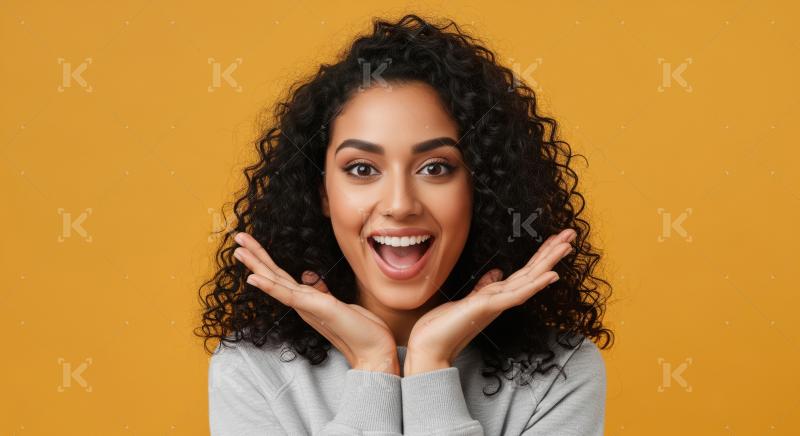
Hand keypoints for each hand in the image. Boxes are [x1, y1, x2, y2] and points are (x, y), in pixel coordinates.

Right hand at [232, 232, 399, 374]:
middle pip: (273, 275)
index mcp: (305, 299)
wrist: (372, 350)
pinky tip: (253, 278)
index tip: (251, 243)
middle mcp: (301, 302)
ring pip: (275, 282)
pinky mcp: (313, 308)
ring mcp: (305, 306)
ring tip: (238, 250)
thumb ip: (320, 290)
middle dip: (255, 255)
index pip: (281, 275)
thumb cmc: (359, 328)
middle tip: (237, 238)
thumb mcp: (337, 303)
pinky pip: (286, 295)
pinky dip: (269, 286)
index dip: (265, 259)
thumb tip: (308, 276)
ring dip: (255, 265)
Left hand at [404, 228, 577, 375]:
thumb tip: (496, 273)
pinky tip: (551, 275)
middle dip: (551, 252)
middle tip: (571, 234)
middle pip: (533, 272)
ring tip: (567, 245)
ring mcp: (498, 304)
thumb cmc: (444, 325)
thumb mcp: (467, 298)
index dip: (540, 255)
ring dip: (549, 262)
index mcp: (497, 295)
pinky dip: (535, 284)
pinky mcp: (489, 307)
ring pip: (530, 279)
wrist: (430, 346)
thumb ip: (484, 287)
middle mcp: (502, 299)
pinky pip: (517, 294)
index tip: (555, 239)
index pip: (524, 271)